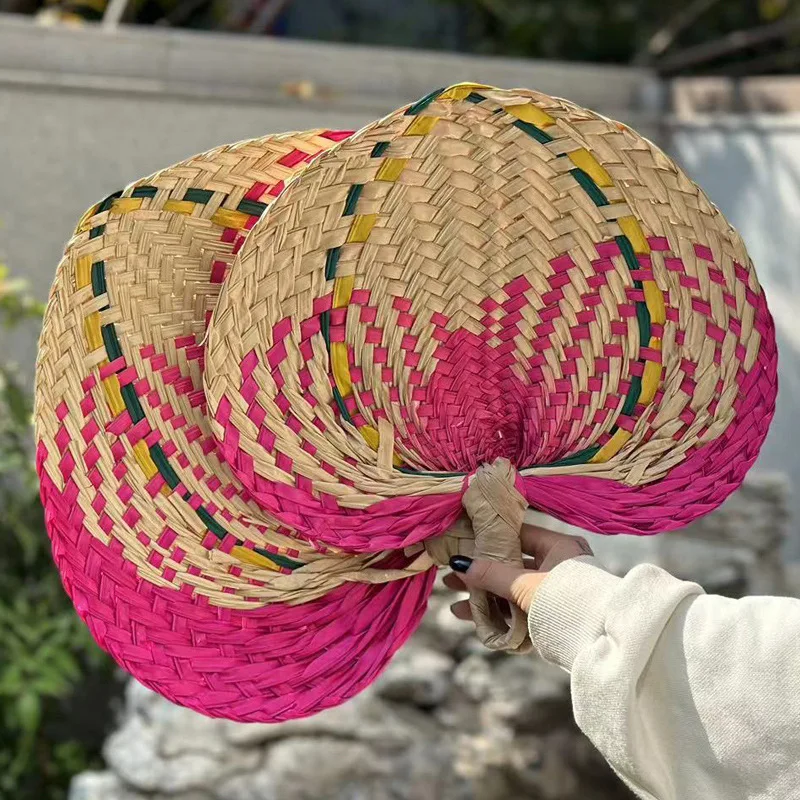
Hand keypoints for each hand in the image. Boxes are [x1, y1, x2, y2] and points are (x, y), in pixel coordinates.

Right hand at [445, 524, 592, 617]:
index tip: (464, 543)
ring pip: (512, 590)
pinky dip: (499, 613)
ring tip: (457, 604)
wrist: (597, 640)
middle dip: (481, 574)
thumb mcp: (523, 584)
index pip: (518, 535)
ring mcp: (555, 592)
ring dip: (486, 597)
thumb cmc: (563, 600)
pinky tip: (474, 618)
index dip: (490, 539)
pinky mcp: (552, 615)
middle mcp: (559, 565)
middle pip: (511, 565)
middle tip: (454, 577)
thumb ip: (491, 574)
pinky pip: (519, 609)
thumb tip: (459, 564)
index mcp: (558, 547)